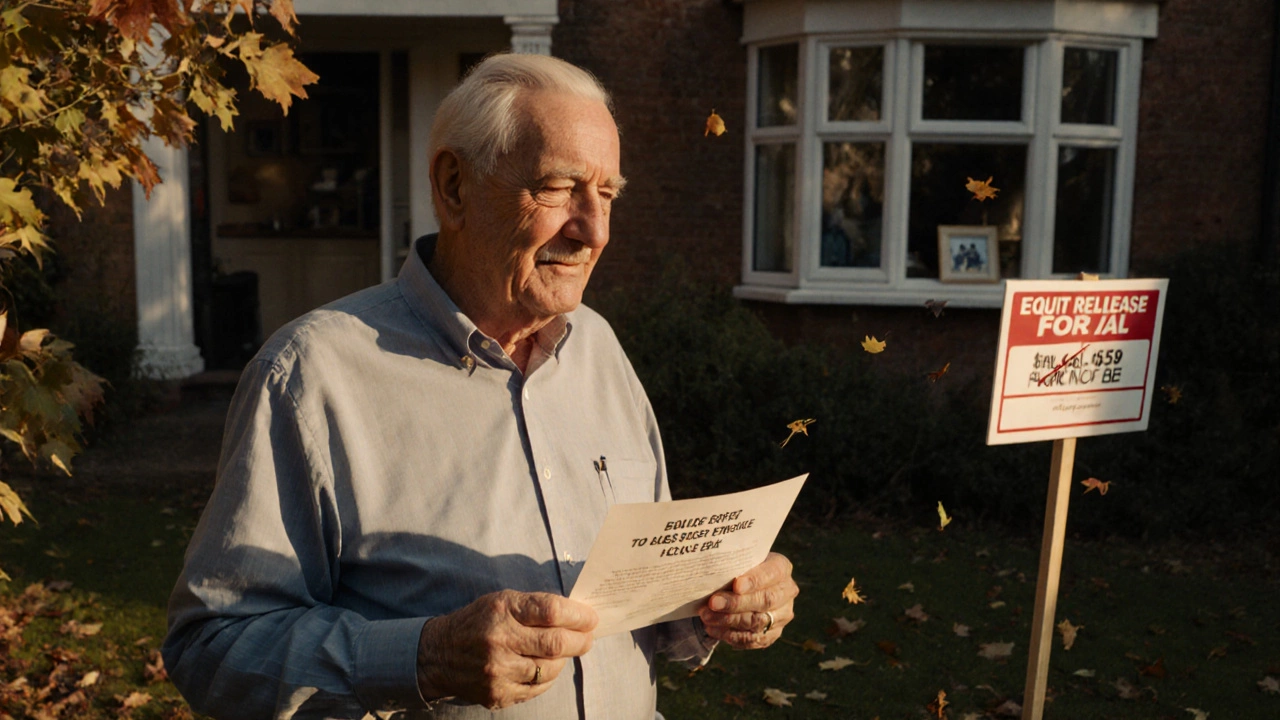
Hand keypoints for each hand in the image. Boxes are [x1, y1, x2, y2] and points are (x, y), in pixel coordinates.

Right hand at [416, 590, 597, 709]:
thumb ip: (537, 607)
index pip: (551, 611)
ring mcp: (497, 671)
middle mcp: (499, 640)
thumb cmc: (479, 621)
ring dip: (564, 660)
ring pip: (550, 668)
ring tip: (563, 652)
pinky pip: (538, 688)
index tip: (591, 618)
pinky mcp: (497, 694)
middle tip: (588, 638)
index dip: (578, 616)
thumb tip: (578, 617)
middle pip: (556, 643)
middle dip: (580, 640)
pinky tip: (544, 666)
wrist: (440, 654)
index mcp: (502, 610)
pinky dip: (548, 677)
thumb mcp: (502, 601)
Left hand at [698, 552, 797, 648]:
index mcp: (782, 568)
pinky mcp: (773, 634)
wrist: (744, 586)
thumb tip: (714, 576)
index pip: (772, 573)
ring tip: (707, 617)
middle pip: (765, 600)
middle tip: (713, 603)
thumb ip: (733, 566)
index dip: (755, 581)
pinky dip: (731, 635)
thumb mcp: (739, 561)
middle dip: (736, 603)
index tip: (736, 585)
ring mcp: (782, 615)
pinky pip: (753, 639)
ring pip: (758, 622)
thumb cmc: (739, 569)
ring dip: (729, 621)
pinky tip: (713, 629)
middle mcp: (787, 592)